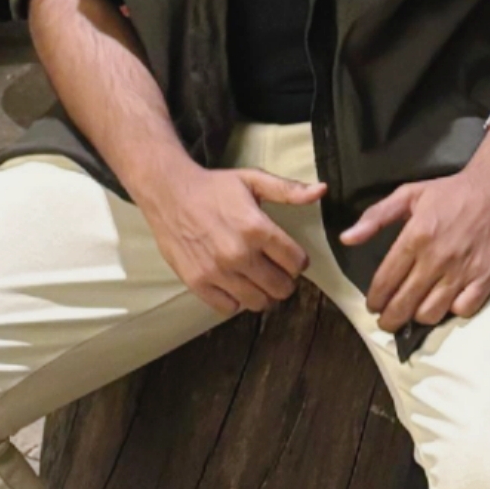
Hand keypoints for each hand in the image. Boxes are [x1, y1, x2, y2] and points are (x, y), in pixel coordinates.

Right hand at [139, 163, 327, 315]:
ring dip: (262, 293)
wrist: (168, 193)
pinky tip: (233, 284)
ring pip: (258, 303)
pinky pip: (229, 308)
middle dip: (284, 280)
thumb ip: (288, 190)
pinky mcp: (197, 283)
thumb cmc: (214, 187)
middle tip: (274, 270)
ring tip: (256, 279)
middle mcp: (239, 254)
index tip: (290, 256)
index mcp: (257, 229)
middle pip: (281, 288)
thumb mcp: (253, 180)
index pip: (297, 263)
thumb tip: (321, 191)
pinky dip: (235, 300)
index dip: (298, 261)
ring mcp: (217, 272)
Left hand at [339, 140, 489, 334]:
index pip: (385, 281)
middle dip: (390, 319)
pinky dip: (452, 312)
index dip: (375, 300)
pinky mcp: (487, 279)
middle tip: (387, 321)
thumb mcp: (409, 194)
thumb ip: (376, 217)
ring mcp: (463, 271)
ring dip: (418, 318)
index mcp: (415, 238)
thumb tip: (346, 239)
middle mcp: (436, 259)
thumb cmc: (452, 191)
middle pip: (405, 304)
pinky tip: (447, 304)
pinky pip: (463, 310)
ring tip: (414, 314)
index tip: (373, 306)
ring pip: (431, 313)